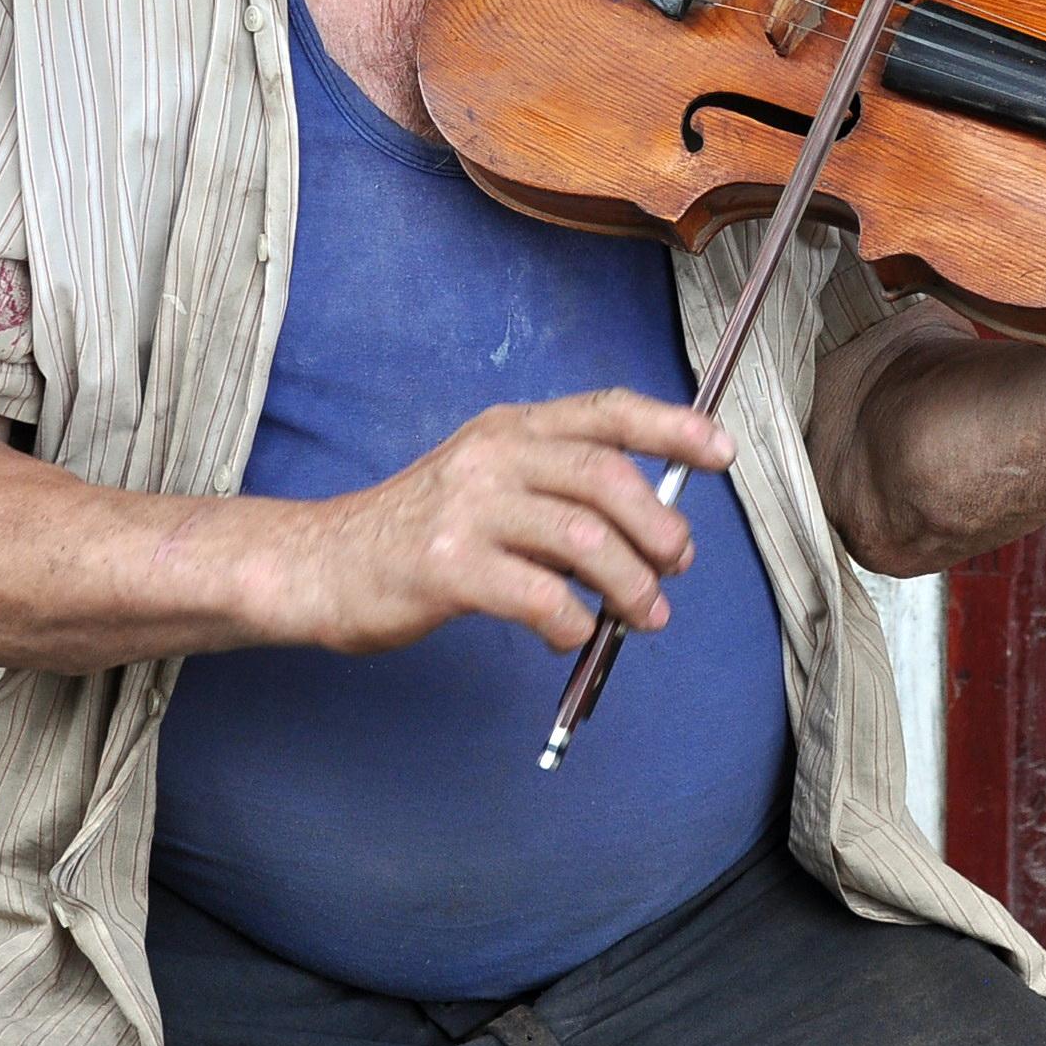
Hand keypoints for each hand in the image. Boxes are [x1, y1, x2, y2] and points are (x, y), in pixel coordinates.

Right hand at [259, 389, 733, 654]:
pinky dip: (572, 622)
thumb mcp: (490, 484)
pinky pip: (539, 596)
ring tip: (645, 615)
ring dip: (631, 586)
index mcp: (511, 428)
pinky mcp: (446, 566)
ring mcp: (467, 509)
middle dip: (659, 526)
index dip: (672, 427)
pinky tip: (569, 634)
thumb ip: (561, 494)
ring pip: (583, 539)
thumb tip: (657, 532)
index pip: (607, 411)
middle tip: (678, 564)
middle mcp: (492, 455)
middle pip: (606, 477)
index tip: (722, 452)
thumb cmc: (420, 532)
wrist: (323, 564)